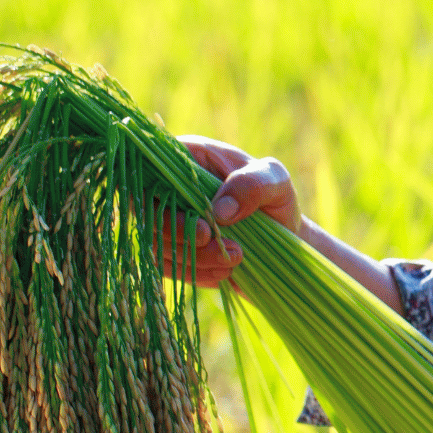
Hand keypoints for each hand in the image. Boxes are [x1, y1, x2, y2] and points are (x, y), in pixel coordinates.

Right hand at [165, 135, 303, 287]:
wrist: (284, 238)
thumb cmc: (276, 200)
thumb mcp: (275, 181)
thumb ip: (252, 185)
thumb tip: (218, 210)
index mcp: (187, 158)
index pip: (150, 171)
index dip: (162, 200)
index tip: (199, 224)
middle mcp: (170, 188)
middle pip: (148, 212)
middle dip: (180, 235)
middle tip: (218, 243)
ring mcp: (169, 221)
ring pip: (157, 244)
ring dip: (193, 258)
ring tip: (235, 259)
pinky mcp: (174, 250)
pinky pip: (169, 267)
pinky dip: (196, 274)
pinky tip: (225, 272)